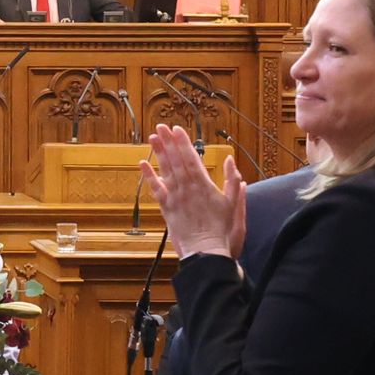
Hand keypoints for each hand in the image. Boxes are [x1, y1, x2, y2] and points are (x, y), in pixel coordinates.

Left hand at [142, 125, 244, 262]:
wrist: (205, 248)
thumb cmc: (220, 227)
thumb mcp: (232, 202)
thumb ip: (232, 180)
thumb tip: (230, 160)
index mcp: (203, 184)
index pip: (191, 157)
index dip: (183, 142)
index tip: (177, 130)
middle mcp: (187, 187)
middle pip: (176, 160)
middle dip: (169, 142)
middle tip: (161, 126)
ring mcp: (175, 196)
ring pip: (165, 170)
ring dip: (159, 152)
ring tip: (153, 137)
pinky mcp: (166, 207)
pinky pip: (156, 188)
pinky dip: (148, 175)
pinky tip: (142, 163)